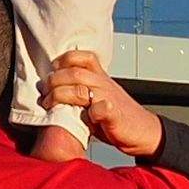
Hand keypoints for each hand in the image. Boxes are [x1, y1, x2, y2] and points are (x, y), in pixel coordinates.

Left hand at [42, 50, 161, 160]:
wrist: (144, 131)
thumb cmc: (118, 116)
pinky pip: (102, 109)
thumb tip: (52, 91)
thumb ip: (82, 92)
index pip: (84, 57)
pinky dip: (91, 111)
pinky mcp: (114, 116)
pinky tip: (83, 116)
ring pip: (81, 89)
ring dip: (61, 95)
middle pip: (76, 72)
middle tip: (45, 91)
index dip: (65, 59)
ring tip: (50, 104)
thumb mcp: (100, 98)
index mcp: (101, 78)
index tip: (52, 69)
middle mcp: (104, 85)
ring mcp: (109, 99)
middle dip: (55, 80)